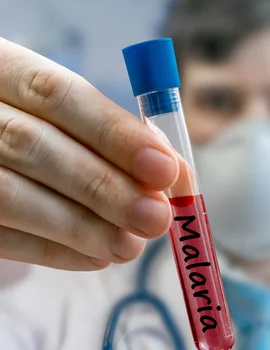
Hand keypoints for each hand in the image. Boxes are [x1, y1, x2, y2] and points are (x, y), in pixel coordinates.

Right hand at [0, 38, 178, 270]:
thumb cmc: (34, 124)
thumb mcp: (58, 109)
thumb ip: (106, 131)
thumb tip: (172, 169)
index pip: (54, 93)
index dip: (113, 133)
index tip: (164, 168)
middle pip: (31, 146)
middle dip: (102, 186)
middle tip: (156, 217)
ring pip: (10, 196)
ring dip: (81, 226)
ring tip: (130, 246)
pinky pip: (1, 237)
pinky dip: (52, 251)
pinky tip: (96, 257)